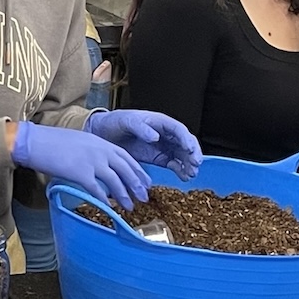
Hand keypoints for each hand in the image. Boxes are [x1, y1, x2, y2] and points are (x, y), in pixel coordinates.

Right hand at [11, 119, 151, 211]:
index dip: (138, 170)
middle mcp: (100, 150)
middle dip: (136, 185)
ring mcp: (91, 162)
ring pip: (115, 181)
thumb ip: (93, 152)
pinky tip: (109, 208)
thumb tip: (100, 167)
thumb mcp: (79, 141)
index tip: (145, 181)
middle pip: (125, 169)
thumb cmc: (52, 142)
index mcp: (100, 142)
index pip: (126, 157)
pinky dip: (105, 200)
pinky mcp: (81, 173)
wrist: (35, 142)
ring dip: (124, 195)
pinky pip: (97, 190)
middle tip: (144, 197)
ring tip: (129, 207)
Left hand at [85, 109, 201, 176]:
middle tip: (195, 165)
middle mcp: (165, 134)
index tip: (190, 149)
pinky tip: (184, 177)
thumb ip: (140, 128)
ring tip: (190, 174)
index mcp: (160, 122)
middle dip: (192, 153)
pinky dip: (181, 170)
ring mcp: (164, 147)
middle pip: (185, 143)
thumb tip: (155, 137)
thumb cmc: (115, 123)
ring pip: (183, 155)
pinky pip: (174, 164)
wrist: (103, 134)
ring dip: (189, 164)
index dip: (186, 139)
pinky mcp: (159, 158)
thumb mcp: (126, 121)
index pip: (178, 129)